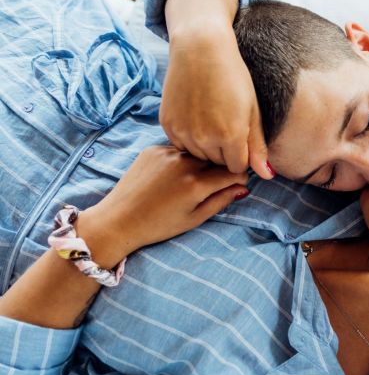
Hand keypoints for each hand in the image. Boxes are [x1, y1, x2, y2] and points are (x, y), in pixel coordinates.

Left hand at [80, 146, 248, 258]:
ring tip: (187, 183)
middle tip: (211, 186)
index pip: (233, 171)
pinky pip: (178, 151)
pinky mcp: (153, 149)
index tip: (237, 184)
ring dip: (200, 164)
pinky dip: (180, 161)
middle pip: (216, 160)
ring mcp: (168, 153)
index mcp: (197, 184)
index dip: (239, 178)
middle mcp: (184, 163)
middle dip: (220, 170)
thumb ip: (221, 201)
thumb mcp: (195, 219)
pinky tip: (170, 177)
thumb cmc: (159, 225)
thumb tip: (243, 188)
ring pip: (197, 154)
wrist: (119, 219)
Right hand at [160, 0, 273, 178]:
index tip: (241, 139)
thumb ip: (257, 146)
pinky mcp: (168, 124)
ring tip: (211, 120)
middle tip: (225, 125)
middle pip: (218, 163)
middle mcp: (205, 138)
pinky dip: (189, 138)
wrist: (200, 49)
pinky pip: (181, 145)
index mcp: (231, 136)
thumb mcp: (252, 110)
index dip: (241, 156)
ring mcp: (184, 132)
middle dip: (224, 152)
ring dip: (206, 147)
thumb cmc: (233, 76)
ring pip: (199, 156)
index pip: (238, 167)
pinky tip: (196, 118)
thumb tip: (266, 176)